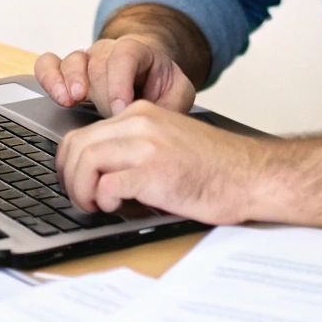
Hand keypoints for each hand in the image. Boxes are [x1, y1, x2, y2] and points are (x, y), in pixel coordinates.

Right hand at [32, 36, 196, 115]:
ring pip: (72, 61)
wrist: (147, 80)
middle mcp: (107, 52)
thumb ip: (171, 104)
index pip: (125, 55)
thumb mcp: (177, 94)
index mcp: (137, 51)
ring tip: (73, 100)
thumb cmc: (160, 88)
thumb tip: (157, 122)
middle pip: (98, 63)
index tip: (121, 109)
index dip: (120, 81)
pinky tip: (58, 97)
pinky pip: (48, 65)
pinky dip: (49, 79)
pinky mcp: (65, 73)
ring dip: (70, 81)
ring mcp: (85, 60)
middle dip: (102, 94)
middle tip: (109, 118)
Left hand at [55, 101, 265, 224]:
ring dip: (82, 191)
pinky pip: (107, 186)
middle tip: (82, 200)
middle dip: (70, 179)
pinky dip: (104, 201)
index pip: (82, 134)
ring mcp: (147, 146)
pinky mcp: (154, 172)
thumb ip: (133, 148)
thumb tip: (97, 175)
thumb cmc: (214, 168)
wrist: (251, 176)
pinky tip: (116, 208)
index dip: (70, 164)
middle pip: (77, 147)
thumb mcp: (167, 143)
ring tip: (96, 206)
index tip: (75, 183)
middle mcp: (140, 123)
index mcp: (141, 114)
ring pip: (85, 163)